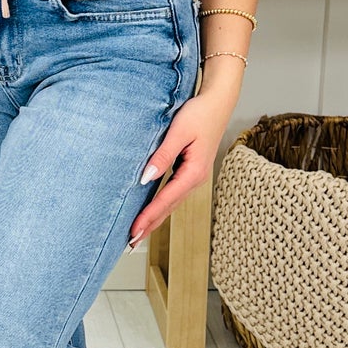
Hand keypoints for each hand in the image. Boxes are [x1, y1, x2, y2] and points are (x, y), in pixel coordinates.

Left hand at [129, 91, 232, 246]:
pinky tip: (152, 213)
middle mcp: (195, 179)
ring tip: (138, 234)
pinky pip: (173, 195)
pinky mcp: (190, 172)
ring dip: (155, 219)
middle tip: (130, 244)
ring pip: (171, 204)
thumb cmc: (199, 114)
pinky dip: (161, 206)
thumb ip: (162, 155)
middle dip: (150, 226)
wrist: (218, 103)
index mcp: (193, 172)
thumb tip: (146, 177)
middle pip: (169, 208)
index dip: (148, 217)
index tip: (133, 231)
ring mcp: (194, 177)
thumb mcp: (178, 132)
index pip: (165, 200)